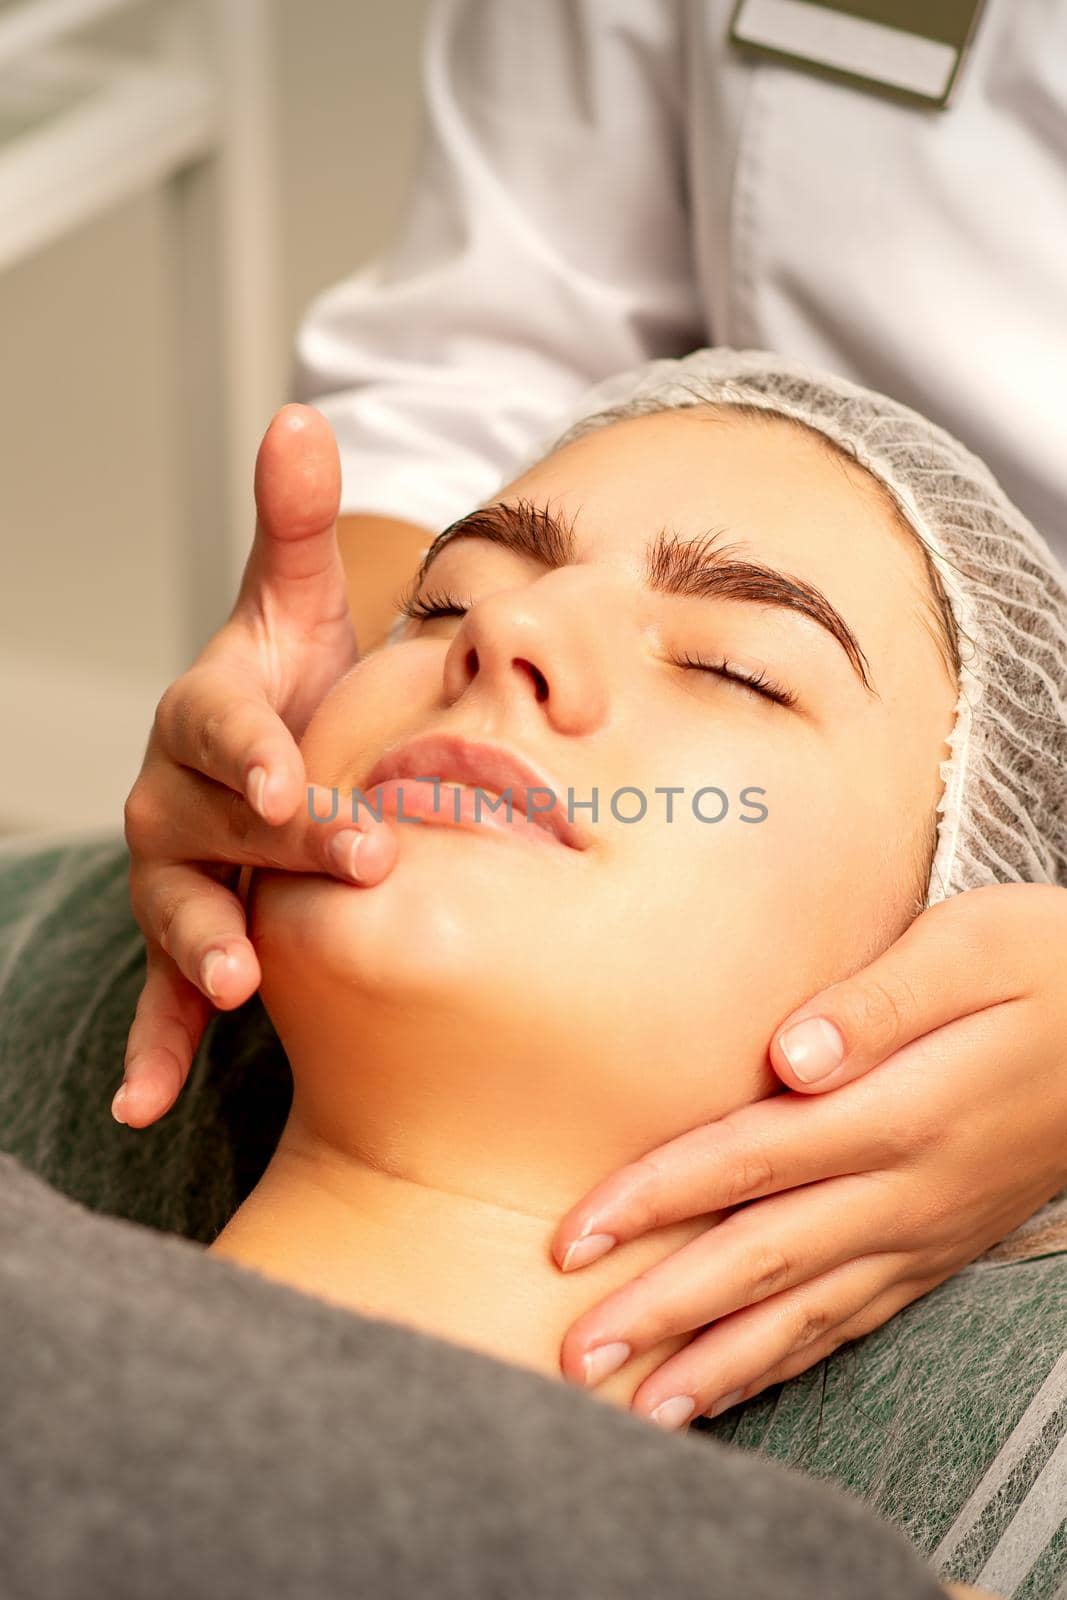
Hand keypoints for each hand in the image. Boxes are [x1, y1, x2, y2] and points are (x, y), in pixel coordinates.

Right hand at [119, 406, 397, 1128]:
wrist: (280, 755)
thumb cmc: (296, 686)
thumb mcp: (298, 607)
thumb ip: (295, 528)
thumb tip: (303, 414)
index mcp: (211, 714)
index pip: (217, 724)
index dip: (247, 747)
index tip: (287, 779)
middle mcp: (177, 796)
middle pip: (213, 820)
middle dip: (274, 843)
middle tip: (353, 862)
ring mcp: (177, 873)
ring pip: (178, 908)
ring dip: (200, 945)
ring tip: (234, 986)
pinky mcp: (188, 939)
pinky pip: (162, 996)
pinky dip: (155, 1045)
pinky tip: (145, 1105)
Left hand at [551, 883, 1066, 1428]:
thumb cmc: (1047, 964)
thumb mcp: (970, 949)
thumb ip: (875, 1005)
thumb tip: (788, 1057)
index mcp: (900, 1111)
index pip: (749, 1161)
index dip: (655, 1201)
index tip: (576, 1237)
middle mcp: (907, 1190)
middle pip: (760, 1260)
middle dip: (661, 1312)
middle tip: (577, 1357)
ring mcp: (926, 1230)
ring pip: (805, 1315)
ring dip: (716, 1364)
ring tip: (641, 1409)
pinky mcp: (940, 1246)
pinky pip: (853, 1320)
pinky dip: (788, 1361)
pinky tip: (738, 1384)